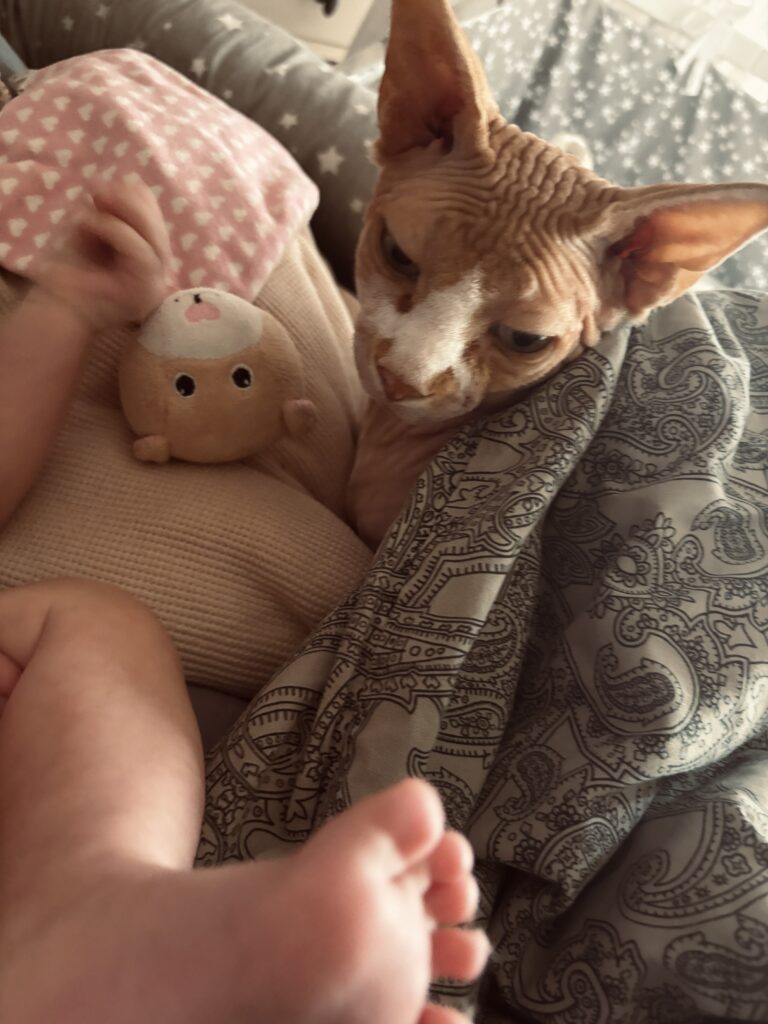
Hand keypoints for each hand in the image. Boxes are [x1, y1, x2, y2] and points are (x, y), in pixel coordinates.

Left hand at [29, 177, 172, 333]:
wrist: (56, 308)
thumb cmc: (71, 272)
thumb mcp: (95, 232)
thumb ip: (116, 212)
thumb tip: (132, 182)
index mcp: (149, 260)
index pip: (158, 223)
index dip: (140, 200)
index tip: (109, 186)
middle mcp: (158, 275)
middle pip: (162, 230)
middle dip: (133, 204)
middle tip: (99, 191)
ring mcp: (155, 286)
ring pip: (157, 241)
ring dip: (122, 217)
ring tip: (93, 210)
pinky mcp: (146, 293)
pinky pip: (143, 255)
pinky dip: (116, 232)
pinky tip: (90, 224)